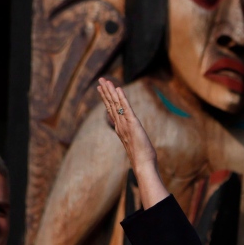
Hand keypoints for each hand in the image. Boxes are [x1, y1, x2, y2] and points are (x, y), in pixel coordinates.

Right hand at [96, 77, 168, 207]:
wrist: (143, 164)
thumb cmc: (141, 157)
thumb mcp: (135, 144)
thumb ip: (132, 138)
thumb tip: (132, 136)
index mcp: (120, 128)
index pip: (112, 110)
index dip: (107, 99)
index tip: (102, 89)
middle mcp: (120, 125)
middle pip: (111, 105)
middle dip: (106, 92)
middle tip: (100, 80)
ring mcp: (125, 124)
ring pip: (116, 104)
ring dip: (111, 91)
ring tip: (105, 80)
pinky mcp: (133, 124)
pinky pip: (126, 108)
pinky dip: (122, 98)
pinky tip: (118, 89)